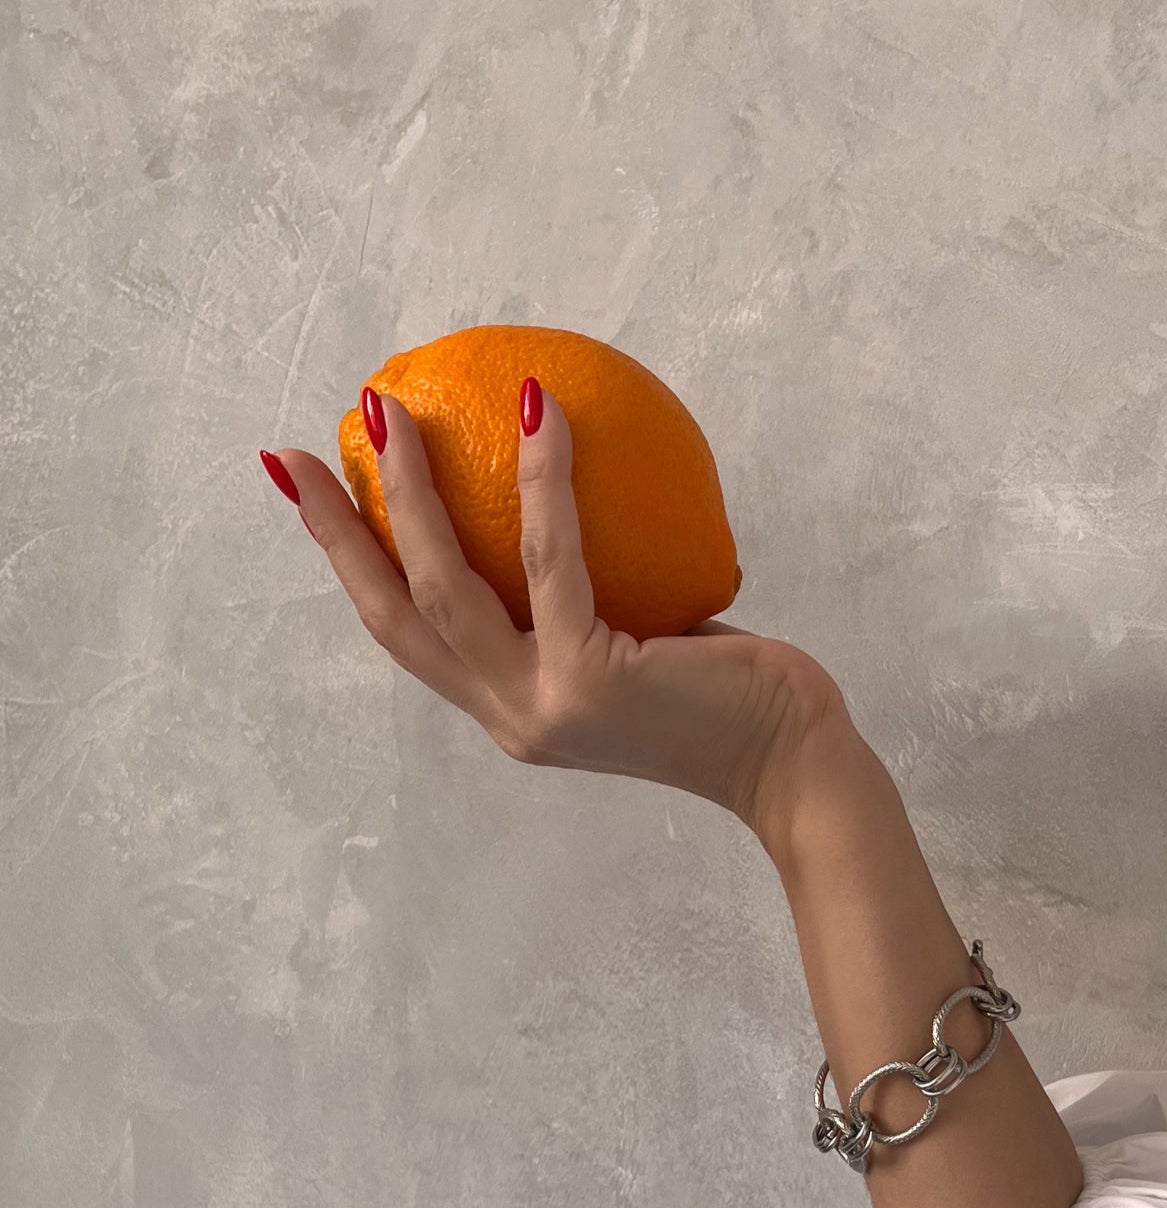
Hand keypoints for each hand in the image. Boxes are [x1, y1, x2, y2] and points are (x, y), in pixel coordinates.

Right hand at [269, 383, 847, 841]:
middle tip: (302, 453)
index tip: (313, 496)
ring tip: (391, 413)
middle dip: (338, 534)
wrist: (792, 765)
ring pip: (449, 588)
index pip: (412, 636)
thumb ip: (589, 599)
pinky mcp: (590, 681)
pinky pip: (554, 560)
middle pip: (397, 615)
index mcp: (513, 710)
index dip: (354, 567)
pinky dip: (543, 481)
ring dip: (411, 495)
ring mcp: (543, 706)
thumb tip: (562, 501)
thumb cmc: (731, 697)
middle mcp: (513, 717)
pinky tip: (540, 411)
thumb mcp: (638, 645)